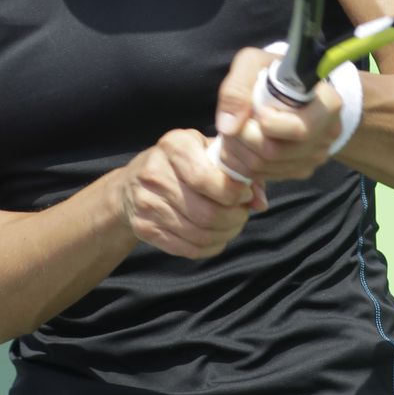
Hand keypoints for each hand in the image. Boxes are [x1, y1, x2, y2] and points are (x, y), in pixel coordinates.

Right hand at [121, 129, 267, 258]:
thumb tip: (260, 202)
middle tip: (242, 213)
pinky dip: (210, 247)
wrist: (133, 183)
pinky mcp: (144, 228)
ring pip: (199, 234)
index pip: (205, 177)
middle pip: (206, 212)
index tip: (246, 194)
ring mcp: (146, 203)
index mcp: (174, 145)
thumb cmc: (181, 162)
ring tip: (232, 225)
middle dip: (234, 218)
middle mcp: (155, 173)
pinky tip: (216, 236)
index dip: (233, 192)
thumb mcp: (207, 151)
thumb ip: (237, 170)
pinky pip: (187, 249)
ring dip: (225, 234)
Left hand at [213, 48, 345, 181]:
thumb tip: (229, 127)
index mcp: (327, 105)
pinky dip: (243, 163)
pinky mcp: (300, 170)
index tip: (254, 105)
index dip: (266, 121)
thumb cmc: (273, 72)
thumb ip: (238, 87)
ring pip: (266, 167)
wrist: (289, 86)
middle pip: (275, 152)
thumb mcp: (253, 63)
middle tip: (231, 122)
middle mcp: (327, 134)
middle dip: (242, 138)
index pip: (298, 129)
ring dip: (238, 151)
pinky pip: (265, 176)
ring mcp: (315, 156)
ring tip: (232, 131)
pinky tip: (240, 144)